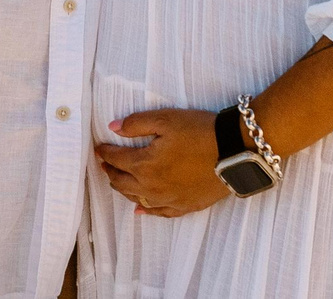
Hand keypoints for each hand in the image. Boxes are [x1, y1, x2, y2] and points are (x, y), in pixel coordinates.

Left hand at [95, 108, 232, 217]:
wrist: (234, 151)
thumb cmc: (199, 132)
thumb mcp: (166, 119)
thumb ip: (136, 123)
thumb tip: (113, 128)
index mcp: (144, 165)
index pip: (116, 160)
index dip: (104, 153)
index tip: (98, 148)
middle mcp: (151, 187)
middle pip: (122, 182)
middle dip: (110, 172)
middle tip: (104, 164)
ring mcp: (168, 200)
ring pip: (136, 199)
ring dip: (124, 189)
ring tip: (117, 181)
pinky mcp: (184, 206)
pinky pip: (159, 212)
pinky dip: (146, 210)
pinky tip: (140, 210)